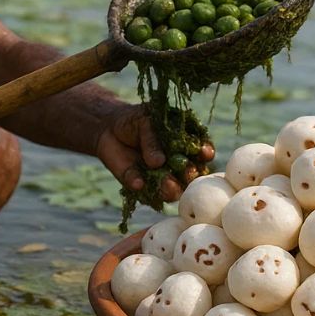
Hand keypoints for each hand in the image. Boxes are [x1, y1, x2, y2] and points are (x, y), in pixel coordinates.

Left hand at [95, 104, 215, 202]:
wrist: (108, 130)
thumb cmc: (134, 122)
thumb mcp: (144, 122)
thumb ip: (152, 140)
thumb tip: (158, 162)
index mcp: (185, 144)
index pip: (201, 151)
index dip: (205, 152)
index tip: (204, 152)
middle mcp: (178, 165)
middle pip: (191, 174)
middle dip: (190, 173)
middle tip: (188, 172)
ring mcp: (163, 178)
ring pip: (173, 189)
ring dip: (171, 188)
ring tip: (167, 184)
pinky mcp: (144, 188)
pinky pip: (147, 193)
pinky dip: (143, 188)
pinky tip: (138, 182)